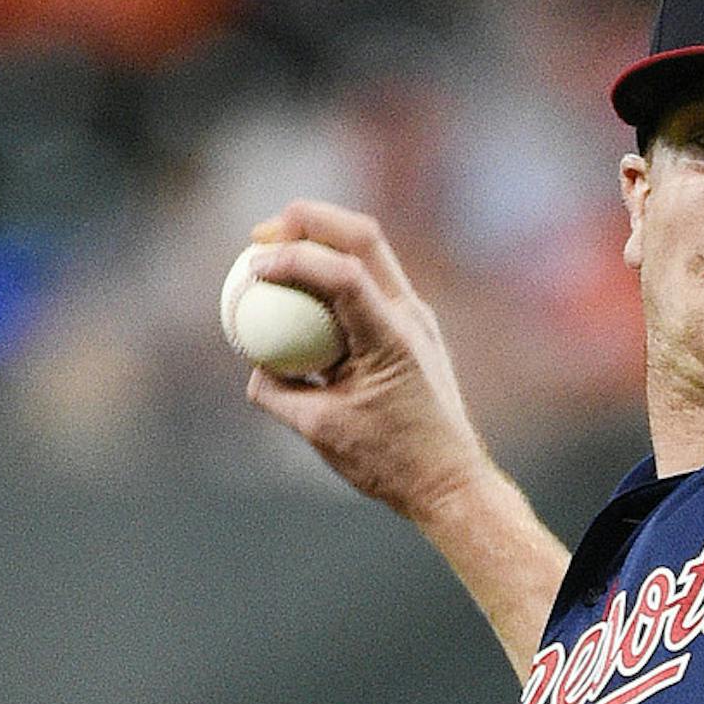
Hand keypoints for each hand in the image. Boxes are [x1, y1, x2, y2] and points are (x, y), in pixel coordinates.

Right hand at [239, 203, 491, 526]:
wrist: (450, 484)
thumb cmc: (391, 464)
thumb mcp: (321, 432)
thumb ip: (279, 394)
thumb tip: (253, 366)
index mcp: (392, 338)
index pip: (342, 273)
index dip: (293, 258)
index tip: (253, 267)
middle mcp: (411, 315)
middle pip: (361, 234)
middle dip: (306, 219)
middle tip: (261, 235)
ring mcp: (416, 317)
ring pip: (368, 251)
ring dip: (321, 240)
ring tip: (277, 254)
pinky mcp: (412, 329)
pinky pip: (369, 283)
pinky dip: (333, 274)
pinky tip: (302, 294)